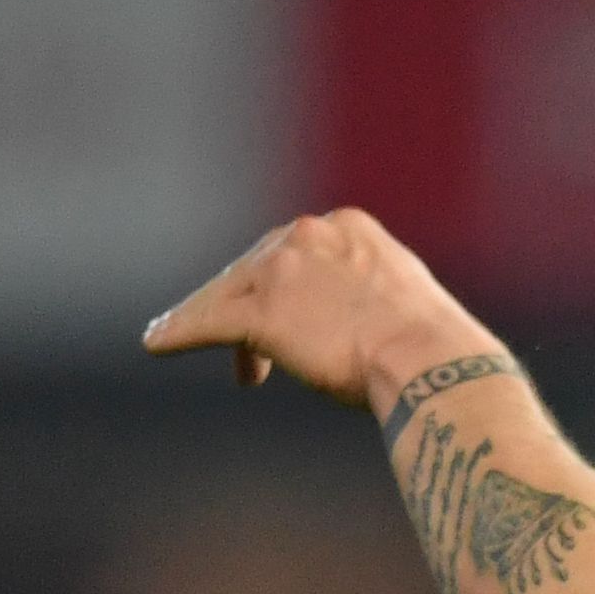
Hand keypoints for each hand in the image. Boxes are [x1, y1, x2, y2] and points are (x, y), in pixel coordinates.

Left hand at [144, 208, 489, 410]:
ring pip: (227, 293)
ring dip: (209, 321)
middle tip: (257, 361)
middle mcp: (308, 235)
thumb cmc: (439, 354)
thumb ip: (376, 300)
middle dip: (250, 309)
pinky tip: (155, 344)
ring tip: (199, 349)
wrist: (435, 365)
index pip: (297, 252)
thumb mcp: (410, 306)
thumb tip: (375, 328)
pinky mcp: (259, 312)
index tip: (295, 321)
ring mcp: (280, 271)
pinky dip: (177, 331)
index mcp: (350, 227)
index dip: (287, 288)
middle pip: (256, 268)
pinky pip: (205, 320)